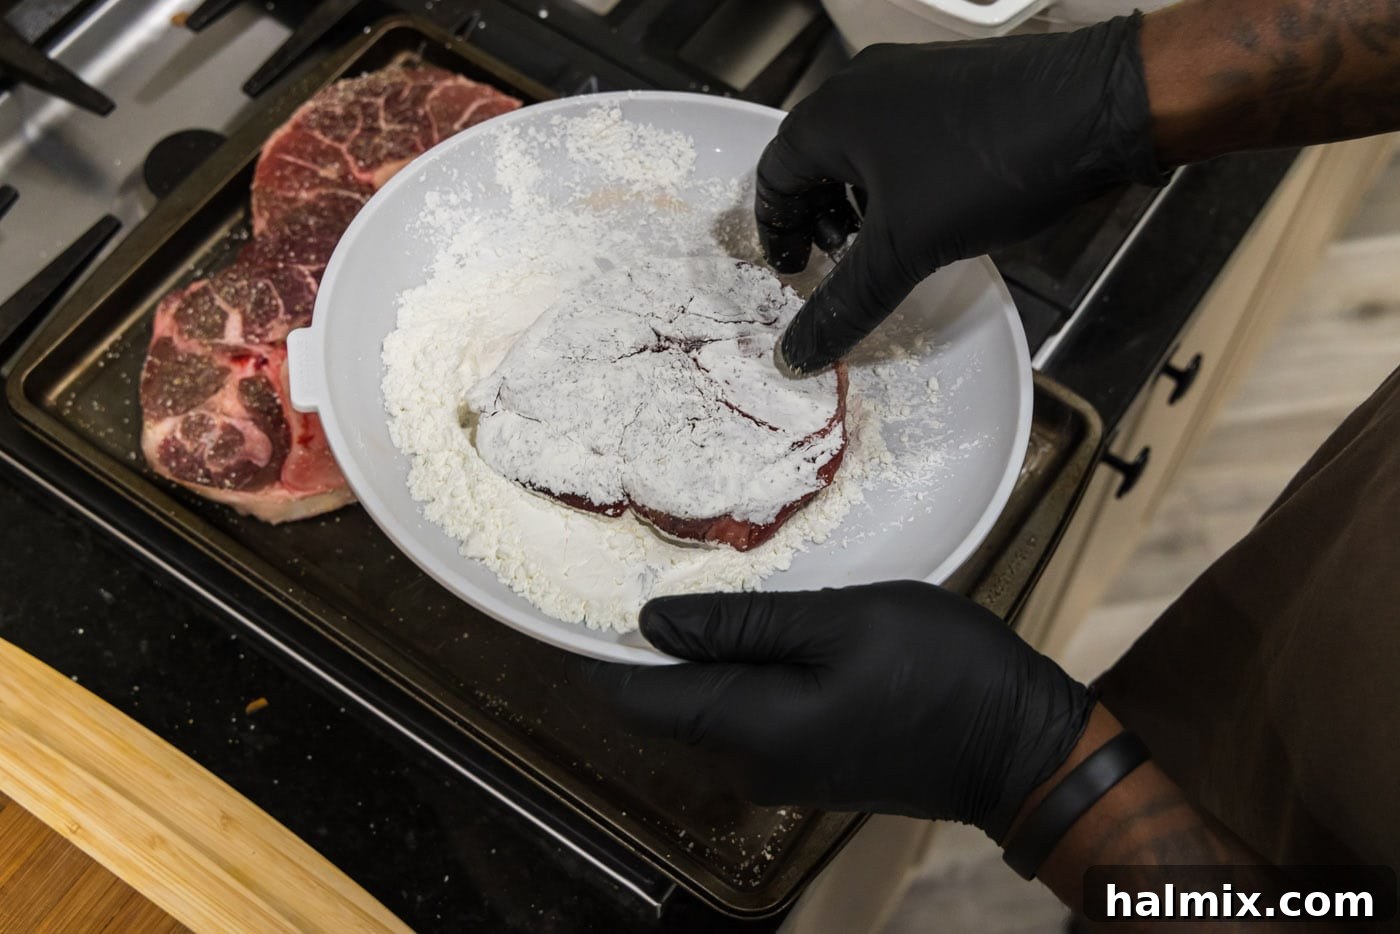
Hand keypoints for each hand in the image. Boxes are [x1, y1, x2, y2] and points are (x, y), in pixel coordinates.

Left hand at [573, 582, 1092, 840]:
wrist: (1022, 746)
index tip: (577, 592)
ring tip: (720, 577)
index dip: (596, 650)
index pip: (636, 698)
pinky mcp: (810, 761)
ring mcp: (781, 768)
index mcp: (750, 728)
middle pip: (668, 702)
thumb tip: (652, 621)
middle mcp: (750, 762)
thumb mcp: (842, 623)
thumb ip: (743, 624)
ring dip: (706, 649)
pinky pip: (749, 712)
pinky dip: (744, 668)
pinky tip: (768, 621)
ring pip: (710, 703)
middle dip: (655, 639)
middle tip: (657, 556)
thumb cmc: (942, 670)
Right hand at [758, 15, 1163, 373]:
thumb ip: (845, 303)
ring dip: (857, 201)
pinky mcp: (953, 85)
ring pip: (859, 149)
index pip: (773, 178)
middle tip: (838, 264)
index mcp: (832, 114)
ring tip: (884, 244)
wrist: (1096, 108)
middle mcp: (862, 85)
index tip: (796, 274)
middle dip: (818, 219)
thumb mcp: (904, 250)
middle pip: (813, 161)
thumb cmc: (989, 166)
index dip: (778, 235)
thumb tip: (796, 352)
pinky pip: (900, 136)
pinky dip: (896, 179)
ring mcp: (910, 78)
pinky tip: (930, 211)